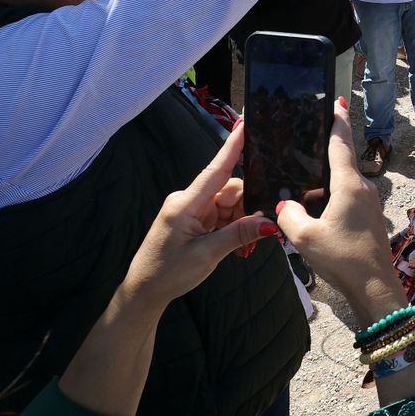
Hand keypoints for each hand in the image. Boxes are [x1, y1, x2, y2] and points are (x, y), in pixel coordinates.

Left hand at [120, 124, 274, 309]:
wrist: (145, 291)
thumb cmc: (168, 272)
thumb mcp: (207, 255)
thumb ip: (239, 235)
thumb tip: (270, 223)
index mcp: (186, 204)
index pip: (215, 170)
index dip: (232, 147)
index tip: (245, 124)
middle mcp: (188, 201)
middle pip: (230, 191)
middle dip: (249, 209)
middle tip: (261, 234)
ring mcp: (191, 211)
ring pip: (230, 205)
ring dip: (243, 223)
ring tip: (245, 249)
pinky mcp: (194, 221)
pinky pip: (222, 216)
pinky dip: (234, 229)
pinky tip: (238, 247)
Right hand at [275, 99, 399, 314]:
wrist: (374, 287)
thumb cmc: (343, 259)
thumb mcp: (305, 238)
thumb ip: (289, 216)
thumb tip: (285, 205)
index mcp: (349, 185)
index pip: (341, 143)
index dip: (337, 121)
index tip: (336, 101)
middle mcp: (363, 188)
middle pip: (341, 162)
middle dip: (323, 152)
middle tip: (302, 142)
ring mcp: (368, 203)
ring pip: (341, 183)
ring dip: (323, 182)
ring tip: (298, 184)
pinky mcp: (368, 217)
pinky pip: (346, 198)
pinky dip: (329, 198)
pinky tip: (312, 210)